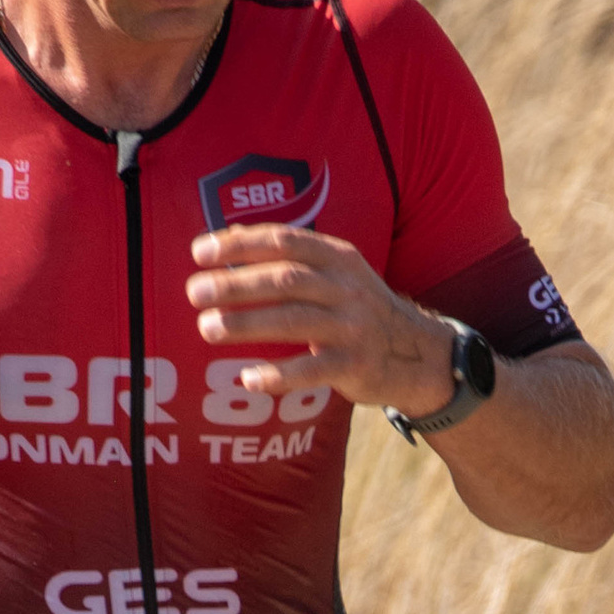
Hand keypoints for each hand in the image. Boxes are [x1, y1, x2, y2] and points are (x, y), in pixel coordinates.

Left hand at [186, 221, 461, 418]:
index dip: (240, 244)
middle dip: (236, 284)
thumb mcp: (337, 272)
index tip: (200, 252)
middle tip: (195, 292)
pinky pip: (313, 369)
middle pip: (285, 279)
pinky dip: (279, 374)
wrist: (418, 353)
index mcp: (338, 257)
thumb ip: (290, 256)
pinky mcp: (356, 366)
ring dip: (247, 324)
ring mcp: (353, 327)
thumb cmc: (358, 309)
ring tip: (207, 328)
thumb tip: (225, 236)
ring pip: (294, 320)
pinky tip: (249, 378)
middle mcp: (347, 288)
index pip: (284, 241)